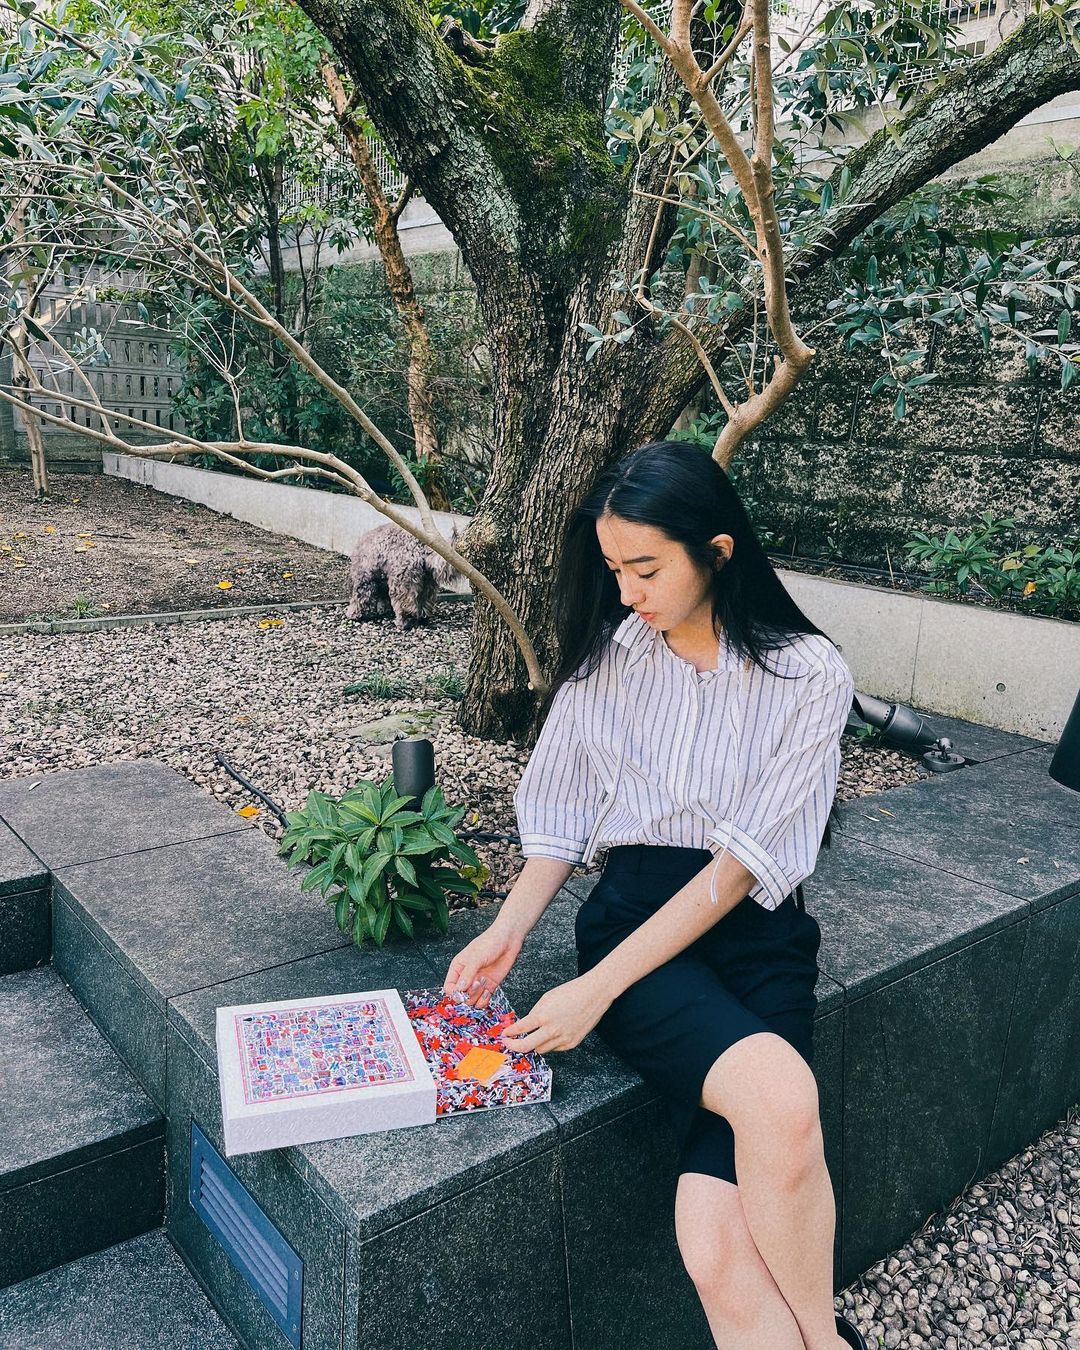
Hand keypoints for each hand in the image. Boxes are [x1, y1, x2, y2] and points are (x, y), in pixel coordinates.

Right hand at [442, 922, 523, 1009]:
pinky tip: (488, 991)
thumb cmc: (489, 943)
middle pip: (460, 996)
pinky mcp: (489, 986)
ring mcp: (478, 983)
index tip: (463, 990)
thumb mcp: (476, 957)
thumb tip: (459, 989)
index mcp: (458, 968)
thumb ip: (467, 974)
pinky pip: (482, 1001)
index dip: (454, 992)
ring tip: (484, 981)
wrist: (508, 940)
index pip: (449, 987)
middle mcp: (466, 977)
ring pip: (471, 1000)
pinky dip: (484, 1000)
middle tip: (477, 983)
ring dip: (477, 995)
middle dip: (468, 993)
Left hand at [498, 974, 612, 1053]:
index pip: (520, 1029)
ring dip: (533, 1044)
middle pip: (527, 1046)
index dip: (509, 1033)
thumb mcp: (547, 998)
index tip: (505, 1034)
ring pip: (541, 1049)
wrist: (594, 994)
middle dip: (514, 1046)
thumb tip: (525, 1026)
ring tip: (530, 1037)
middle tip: (509, 1043)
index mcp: (544, 1015)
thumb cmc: (571, 992)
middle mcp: (552, 1030)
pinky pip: (555, 1048)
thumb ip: (535, 1013)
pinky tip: (550, 1035)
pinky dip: (549, 1043)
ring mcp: (563, 1038)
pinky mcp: (572, 1043)